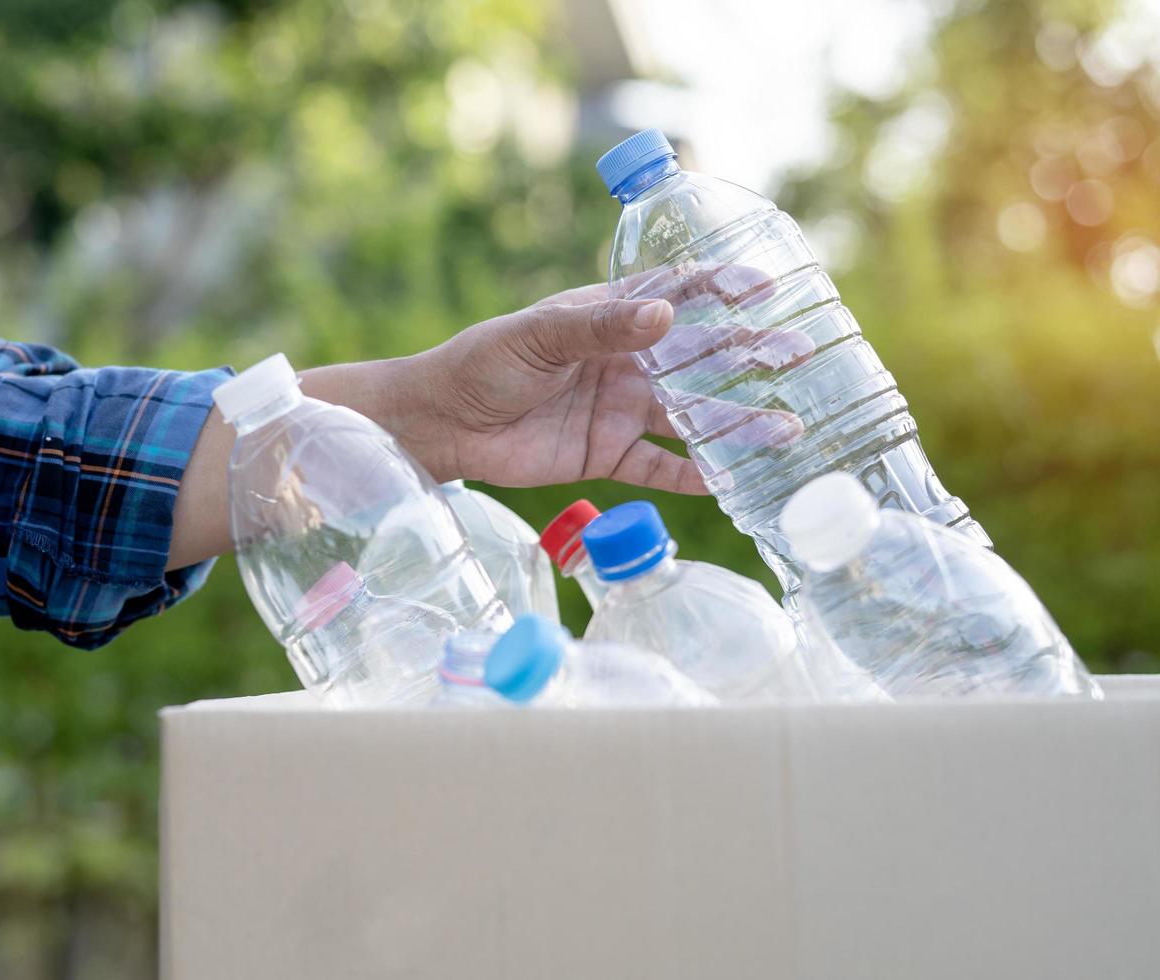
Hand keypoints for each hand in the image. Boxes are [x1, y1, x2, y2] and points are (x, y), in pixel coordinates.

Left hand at [387, 268, 805, 495]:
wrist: (443, 423)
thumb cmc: (483, 363)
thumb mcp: (537, 336)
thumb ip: (599, 328)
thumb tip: (666, 314)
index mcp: (608, 318)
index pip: (674, 294)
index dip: (720, 288)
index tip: (765, 287)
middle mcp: (625, 360)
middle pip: (698, 357)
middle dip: (748, 355)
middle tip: (798, 355)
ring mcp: (620, 408)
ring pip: (690, 416)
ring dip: (736, 422)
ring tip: (787, 429)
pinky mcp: (606, 453)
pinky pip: (659, 465)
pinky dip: (693, 473)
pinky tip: (732, 479)